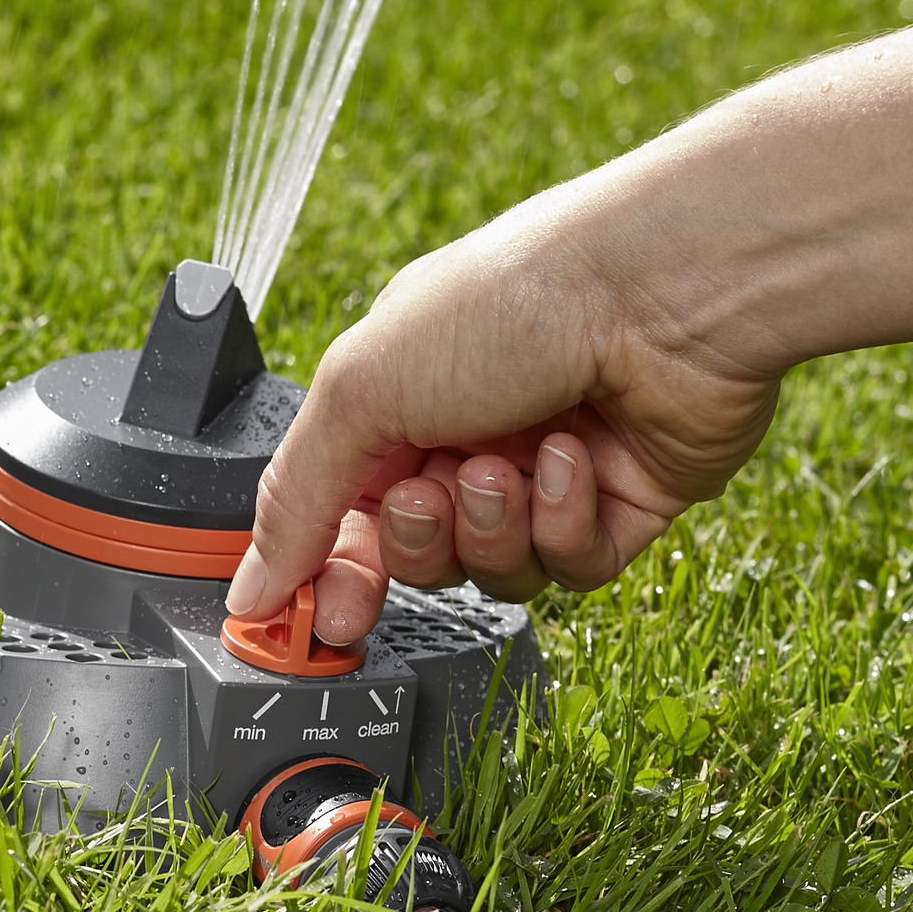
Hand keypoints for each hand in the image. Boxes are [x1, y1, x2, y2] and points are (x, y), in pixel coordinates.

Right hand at [226, 181, 788, 642]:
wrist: (663, 289)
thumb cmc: (510, 303)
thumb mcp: (363, 388)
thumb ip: (298, 498)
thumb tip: (249, 590)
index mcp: (399, 398)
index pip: (343, 517)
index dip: (328, 575)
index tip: (317, 622)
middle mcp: (473, 435)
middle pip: (419, 556)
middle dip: (420, 541)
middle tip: (432, 497)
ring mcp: (549, 475)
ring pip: (496, 570)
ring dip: (495, 526)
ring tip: (511, 464)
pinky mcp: (622, 505)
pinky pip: (573, 565)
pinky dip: (565, 521)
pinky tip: (577, 458)